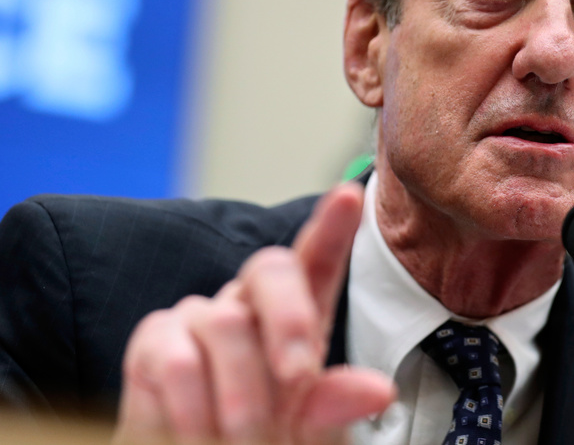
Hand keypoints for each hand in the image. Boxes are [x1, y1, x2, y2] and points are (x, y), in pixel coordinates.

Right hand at [114, 184, 395, 443]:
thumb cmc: (258, 441)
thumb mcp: (305, 427)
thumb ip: (333, 403)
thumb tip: (378, 390)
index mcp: (297, 316)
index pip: (317, 260)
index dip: (333, 226)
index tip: (351, 194)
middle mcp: (248, 304)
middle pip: (271, 269)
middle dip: (290, 319)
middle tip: (297, 379)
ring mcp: (198, 317)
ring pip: (226, 323)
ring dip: (241, 394)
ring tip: (244, 440)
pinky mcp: (153, 340)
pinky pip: (177, 360)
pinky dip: (195, 408)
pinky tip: (198, 435)